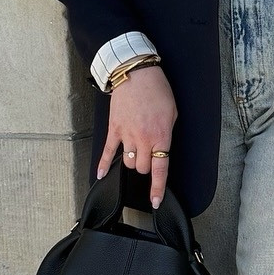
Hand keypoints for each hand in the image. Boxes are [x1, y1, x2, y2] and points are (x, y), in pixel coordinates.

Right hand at [97, 65, 177, 206]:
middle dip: (146, 167)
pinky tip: (101, 175)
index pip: (160, 168)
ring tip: (135, 152)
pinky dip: (103, 164)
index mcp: (161, 136)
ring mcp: (127, 135)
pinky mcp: (114, 129)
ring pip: (128, 162)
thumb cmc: (158, 90)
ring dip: (132, 161)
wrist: (137, 73)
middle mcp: (143, 139)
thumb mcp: (172, 113)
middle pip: (142, 168)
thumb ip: (166, 134)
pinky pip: (108, 151)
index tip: (155, 200)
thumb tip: (161, 148)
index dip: (157, 187)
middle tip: (148, 157)